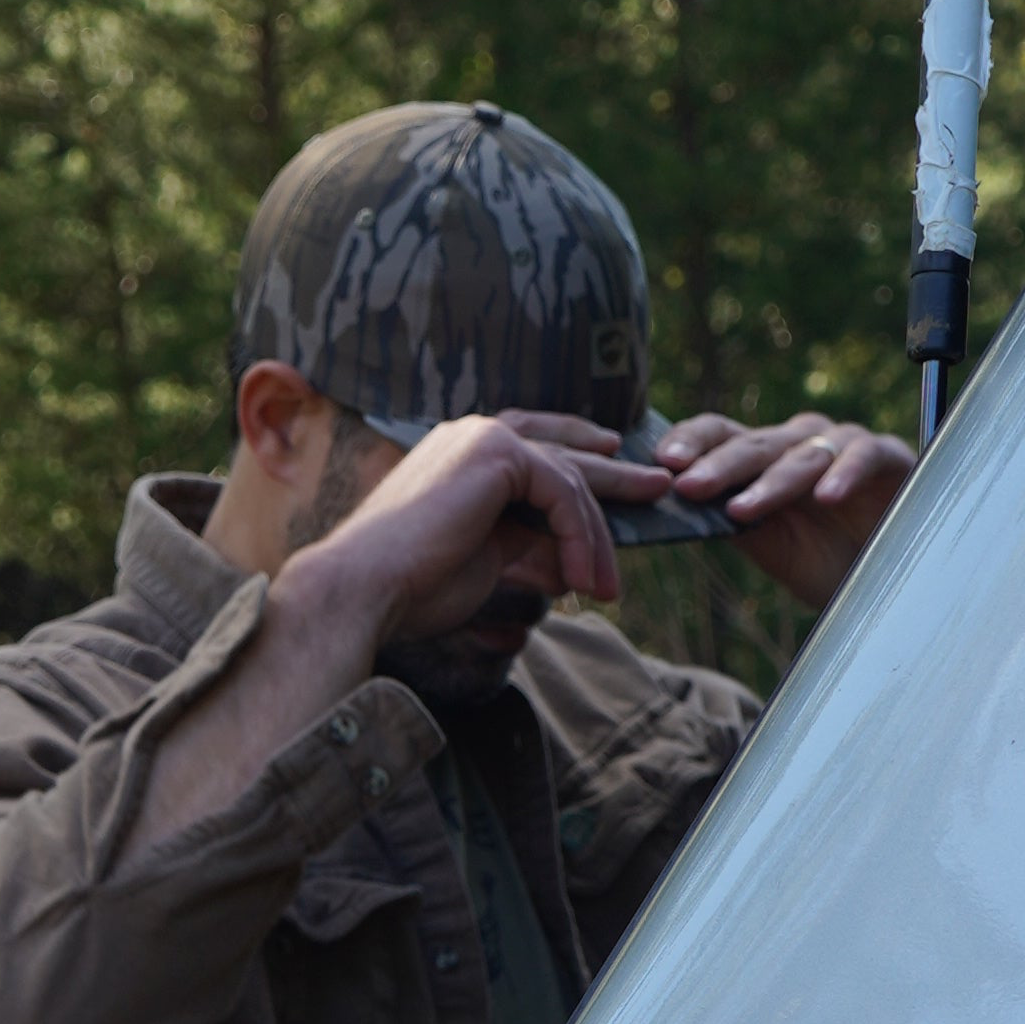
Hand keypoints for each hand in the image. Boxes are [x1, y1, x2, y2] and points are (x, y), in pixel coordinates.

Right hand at [280, 411, 662, 662]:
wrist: (367, 587)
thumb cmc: (413, 585)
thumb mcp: (489, 562)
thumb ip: (532, 547)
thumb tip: (573, 560)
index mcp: (461, 454)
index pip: (537, 449)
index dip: (581, 462)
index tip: (618, 471)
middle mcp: (472, 434)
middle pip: (563, 452)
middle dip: (614, 473)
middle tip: (657, 485)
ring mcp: (484, 437)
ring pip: (569, 480)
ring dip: (595, 539)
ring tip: (608, 590)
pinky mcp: (497, 453)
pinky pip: (563, 492)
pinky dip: (579, 538)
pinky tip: (581, 581)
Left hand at [651, 410, 916, 612]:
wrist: (893, 577)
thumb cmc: (829, 560)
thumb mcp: (775, 548)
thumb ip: (739, 523)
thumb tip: (680, 508)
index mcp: (763, 459)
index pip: (720, 435)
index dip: (692, 443)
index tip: (663, 462)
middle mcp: (797, 443)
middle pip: (753, 444)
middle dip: (718, 466)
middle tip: (688, 484)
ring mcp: (840, 445)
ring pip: (801, 454)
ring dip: (771, 481)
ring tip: (743, 508)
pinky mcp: (885, 454)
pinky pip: (862, 456)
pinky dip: (845, 474)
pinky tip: (827, 497)